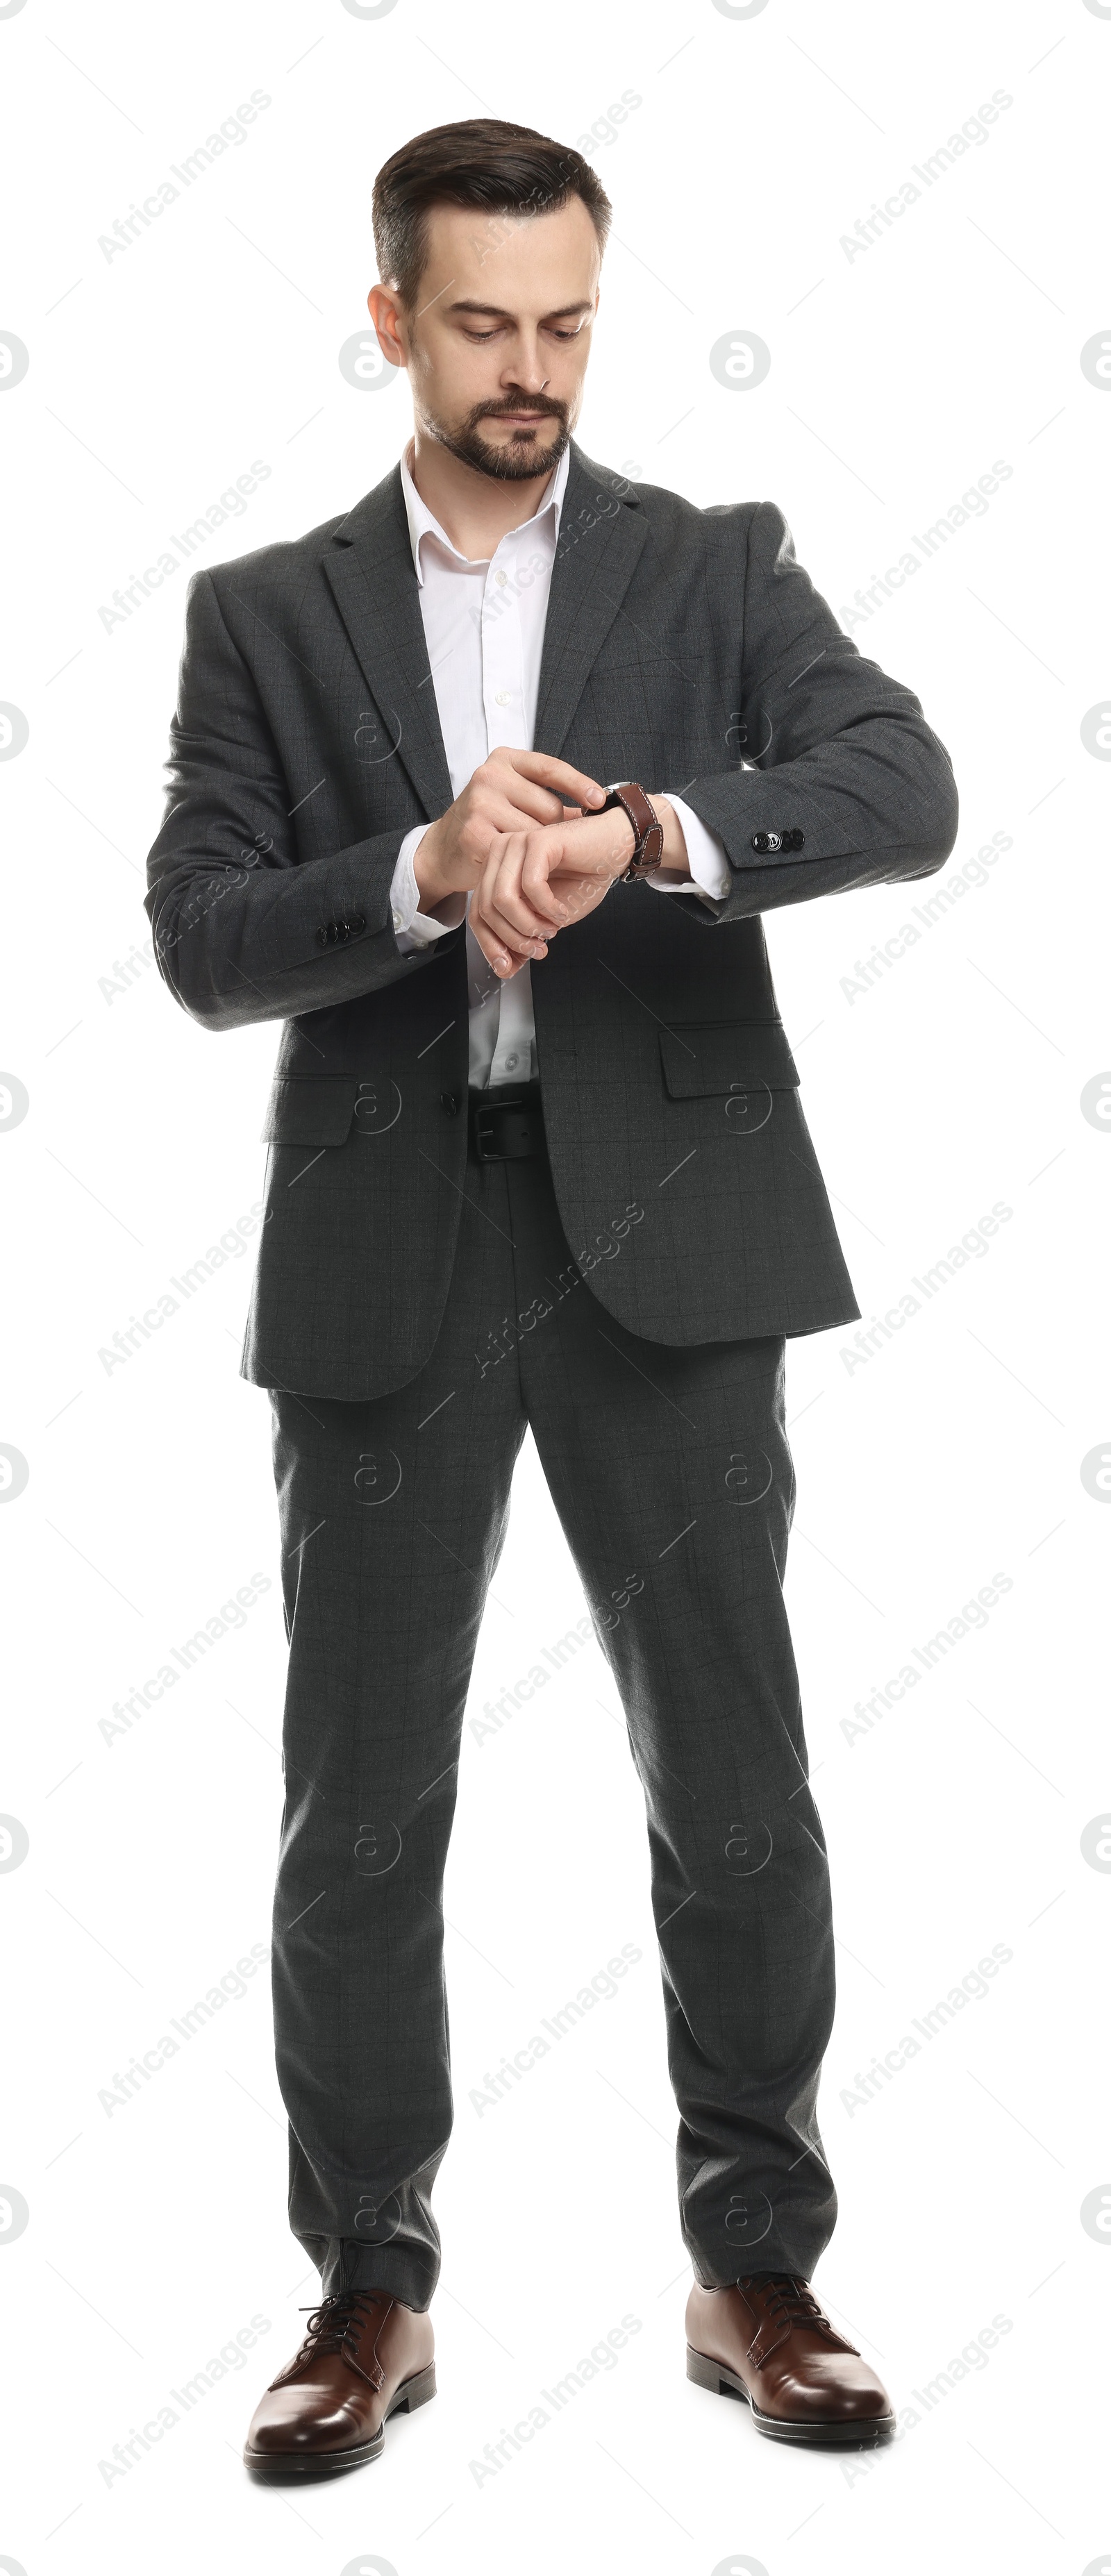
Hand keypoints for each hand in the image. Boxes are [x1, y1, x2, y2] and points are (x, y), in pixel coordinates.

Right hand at [413, 747, 607, 925]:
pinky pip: (519, 852)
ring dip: (538, 849)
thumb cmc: (490, 822)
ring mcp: (480, 803)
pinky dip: (522, 863)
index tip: (600, 800)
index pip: (551, 768)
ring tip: (522, 851)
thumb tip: (599, 805)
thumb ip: (551, 799)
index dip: (578, 784)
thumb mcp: (516, 798)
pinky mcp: (475, 833)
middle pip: (550, 807)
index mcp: (504, 760)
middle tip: (538, 840)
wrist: (443, 849)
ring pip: (537, 832)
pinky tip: (515, 863)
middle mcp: (489, 775)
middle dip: (552, 828)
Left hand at [469, 795, 688, 978]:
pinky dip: (548, 908)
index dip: (491, 945)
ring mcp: (516, 843)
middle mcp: (499, 853)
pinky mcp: (538, 840)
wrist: (615, 849)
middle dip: (513, 939)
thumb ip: (522, 939)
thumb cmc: (582, 879)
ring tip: (551, 930)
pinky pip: (531, 886)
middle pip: (487, 909)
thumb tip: (503, 969)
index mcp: (496, 870)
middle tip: (539, 949)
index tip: (510, 968)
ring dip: (529, 925)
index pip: (477, 913)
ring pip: (503, 899)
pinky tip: (562, 912)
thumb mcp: (546, 919)